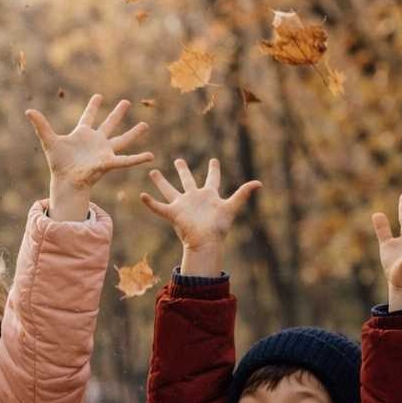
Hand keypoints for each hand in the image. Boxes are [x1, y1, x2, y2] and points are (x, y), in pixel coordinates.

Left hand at [26, 95, 151, 221]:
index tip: (98, 97)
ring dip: (133, 133)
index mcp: (82, 134)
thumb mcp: (49, 141)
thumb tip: (28, 110)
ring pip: (122, 140)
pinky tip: (150, 156)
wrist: (66, 182)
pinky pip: (126, 160)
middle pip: (109, 124)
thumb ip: (41, 126)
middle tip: (126, 102)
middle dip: (117, 114)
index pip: (88, 117)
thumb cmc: (58, 164)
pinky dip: (138, 158)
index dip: (93, 107)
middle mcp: (96, 142)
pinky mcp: (109, 162)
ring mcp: (104, 152)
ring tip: (145, 125)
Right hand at [141, 159, 260, 276]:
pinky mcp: (173, 214)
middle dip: (183, 170)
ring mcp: (182, 205)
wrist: (206, 242)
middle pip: (187, 181)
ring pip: (169, 190)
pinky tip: (142, 195)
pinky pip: (159, 207)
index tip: (213, 160)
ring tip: (152, 171)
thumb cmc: (219, 227)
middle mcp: (194, 198)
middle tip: (178, 160)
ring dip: (160, 182)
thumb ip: (243, 193)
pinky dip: (150, 203)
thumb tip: (259, 183)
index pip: (212, 179)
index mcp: (208, 196)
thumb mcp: (232, 207)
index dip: (213, 170)